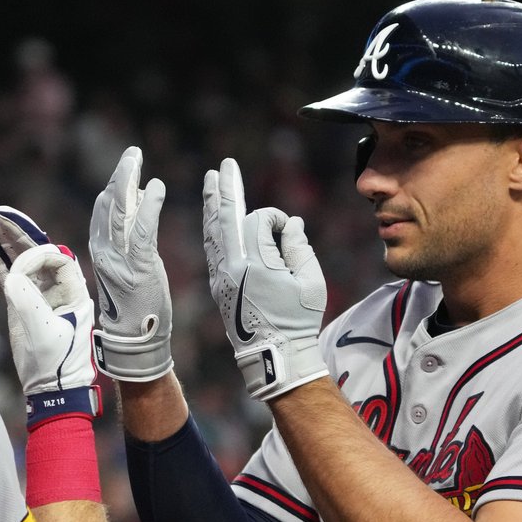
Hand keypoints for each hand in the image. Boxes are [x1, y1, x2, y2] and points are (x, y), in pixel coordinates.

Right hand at [0, 207, 99, 428]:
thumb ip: (27, 301)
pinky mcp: (22, 304)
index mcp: (74, 292)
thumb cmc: (57, 363)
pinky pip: (10, 276)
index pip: (57, 258)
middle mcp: (58, 289)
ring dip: (7, 241)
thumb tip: (10, 278)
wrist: (52, 389)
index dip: (38, 255)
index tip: (19, 267)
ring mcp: (39, 295)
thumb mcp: (44, 331)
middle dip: (20, 232)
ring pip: (23, 260)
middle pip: (40, 251)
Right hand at [87, 146, 172, 381]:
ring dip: (129, 180)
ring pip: (120, 211)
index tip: (125, 169)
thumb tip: (138, 204)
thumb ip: (130, 238)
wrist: (138, 341)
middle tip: (132, 154)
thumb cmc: (139, 306)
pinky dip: (149, 205)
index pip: (102, 212)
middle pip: (108, 205)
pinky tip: (157, 187)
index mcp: (100, 253)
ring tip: (137, 158)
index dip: (113, 187)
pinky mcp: (138, 267)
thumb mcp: (130, 268)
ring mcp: (119, 260)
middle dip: (119, 176)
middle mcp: (104, 253)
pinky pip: (142, 229)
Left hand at [201, 158, 327, 400]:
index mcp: (257, 263)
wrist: (274, 355)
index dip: (275, 219)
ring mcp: (221, 276)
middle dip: (227, 189)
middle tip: (224, 165)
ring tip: (211, 181)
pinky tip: (211, 216)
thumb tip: (290, 223)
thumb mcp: (310, 281)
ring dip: (213, 204)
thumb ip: (298, 247)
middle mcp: (233, 266)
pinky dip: (211, 228)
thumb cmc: (298, 320)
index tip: (288, 232)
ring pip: (213, 231)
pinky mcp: (218, 285)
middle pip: (226, 217)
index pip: (257, 220)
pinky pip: (211, 248)